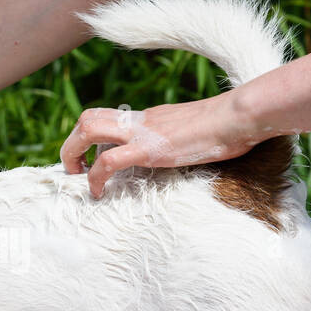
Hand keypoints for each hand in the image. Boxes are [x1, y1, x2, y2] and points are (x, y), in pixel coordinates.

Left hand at [60, 90, 260, 197]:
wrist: (238, 116)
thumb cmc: (226, 126)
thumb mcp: (192, 131)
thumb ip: (176, 138)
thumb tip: (178, 151)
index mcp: (148, 117)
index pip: (107, 118)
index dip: (90, 138)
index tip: (88, 160)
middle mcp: (139, 121)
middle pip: (87, 118)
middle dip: (71, 145)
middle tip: (74, 170)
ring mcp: (142, 133)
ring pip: (88, 130)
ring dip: (73, 155)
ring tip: (78, 179)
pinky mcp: (149, 150)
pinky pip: (109, 162)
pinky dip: (96, 179)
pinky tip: (99, 193)